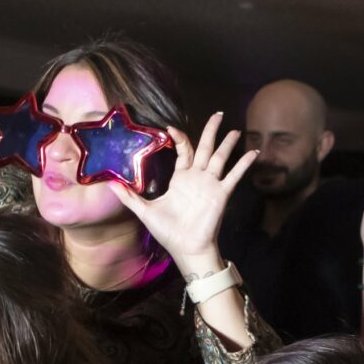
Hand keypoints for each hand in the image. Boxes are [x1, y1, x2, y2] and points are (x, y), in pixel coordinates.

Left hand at [112, 112, 259, 275]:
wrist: (186, 248)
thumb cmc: (168, 232)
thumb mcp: (144, 211)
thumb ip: (129, 196)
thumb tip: (109, 182)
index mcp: (181, 179)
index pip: (183, 151)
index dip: (179, 138)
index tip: (171, 128)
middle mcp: (197, 178)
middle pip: (205, 148)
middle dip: (211, 131)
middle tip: (218, 114)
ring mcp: (210, 185)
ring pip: (220, 158)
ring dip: (228, 144)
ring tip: (235, 130)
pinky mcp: (221, 194)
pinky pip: (234, 176)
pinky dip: (244, 164)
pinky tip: (254, 152)